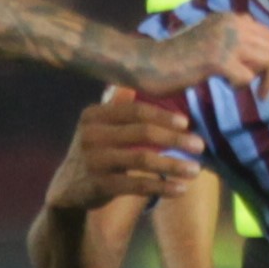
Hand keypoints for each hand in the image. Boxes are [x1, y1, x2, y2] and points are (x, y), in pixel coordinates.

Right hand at [58, 86, 199, 206]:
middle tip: (200, 146)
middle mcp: (91, 136)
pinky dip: (161, 187)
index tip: (186, 123)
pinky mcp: (99, 185)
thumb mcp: (100, 125)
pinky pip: (137, 185)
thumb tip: (140, 79)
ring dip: (173, 165)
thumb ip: (118, 105)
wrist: (68, 187)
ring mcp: (94, 161)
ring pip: (142, 160)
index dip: (162, 115)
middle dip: (174, 139)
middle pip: (141, 133)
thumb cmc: (95, 150)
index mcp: (94, 115)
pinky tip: (180, 189)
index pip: (134, 111)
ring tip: (195, 170)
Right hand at [133, 11, 268, 99]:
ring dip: (264, 81)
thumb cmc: (179, 59)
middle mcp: (230, 23)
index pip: (268, 33)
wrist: (149, 63)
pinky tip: (229, 86)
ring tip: (256, 93)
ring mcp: (224, 39)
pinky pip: (246, 76)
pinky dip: (242, 86)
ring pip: (265, 60)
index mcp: (230, 18)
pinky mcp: (216, 59)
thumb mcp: (212, 44)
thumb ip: (237, 46)